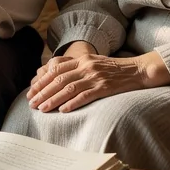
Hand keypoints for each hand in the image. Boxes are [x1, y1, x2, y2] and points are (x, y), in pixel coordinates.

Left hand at [26, 48, 169, 113]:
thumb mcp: (93, 62)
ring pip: (69, 88)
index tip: (32, 91)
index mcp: (82, 59)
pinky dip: (73, 103)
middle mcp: (86, 66)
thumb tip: (56, 74)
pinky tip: (63, 110)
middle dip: (43, 92)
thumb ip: (76, 66)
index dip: (42, 81)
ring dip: (53, 99)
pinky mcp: (105, 87)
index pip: (56, 70)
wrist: (138, 70)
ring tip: (42, 109)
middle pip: (59, 79)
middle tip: (31, 103)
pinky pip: (85, 95)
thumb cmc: (114, 69)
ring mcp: (95, 76)